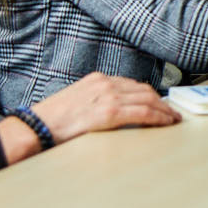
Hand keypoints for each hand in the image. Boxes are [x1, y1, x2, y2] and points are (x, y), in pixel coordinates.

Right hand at [35, 72, 180, 142]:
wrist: (35, 127)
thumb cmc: (51, 120)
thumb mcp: (76, 102)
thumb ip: (95, 102)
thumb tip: (111, 112)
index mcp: (96, 80)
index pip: (131, 84)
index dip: (148, 94)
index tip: (157, 103)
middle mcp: (105, 83)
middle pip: (143, 90)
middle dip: (160, 102)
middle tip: (171, 112)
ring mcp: (108, 96)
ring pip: (148, 100)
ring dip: (164, 110)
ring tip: (172, 119)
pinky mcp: (109, 112)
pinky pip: (143, 112)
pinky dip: (159, 117)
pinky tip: (166, 123)